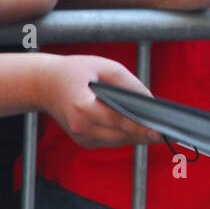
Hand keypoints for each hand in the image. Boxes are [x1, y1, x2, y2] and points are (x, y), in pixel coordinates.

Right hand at [37, 54, 160, 149]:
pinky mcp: (82, 141)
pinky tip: (136, 129)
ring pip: (117, 141)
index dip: (140, 126)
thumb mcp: (105, 67)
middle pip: (120, 135)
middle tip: (165, 132)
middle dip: (143, 134)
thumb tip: (150, 101)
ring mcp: (80, 136)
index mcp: (83, 107)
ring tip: (155, 130)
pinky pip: (109, 141)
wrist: (45, 84)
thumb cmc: (76, 71)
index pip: (118, 121)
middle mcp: (80, 126)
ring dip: (135, 136)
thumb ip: (129, 84)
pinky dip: (123, 135)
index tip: (159, 130)